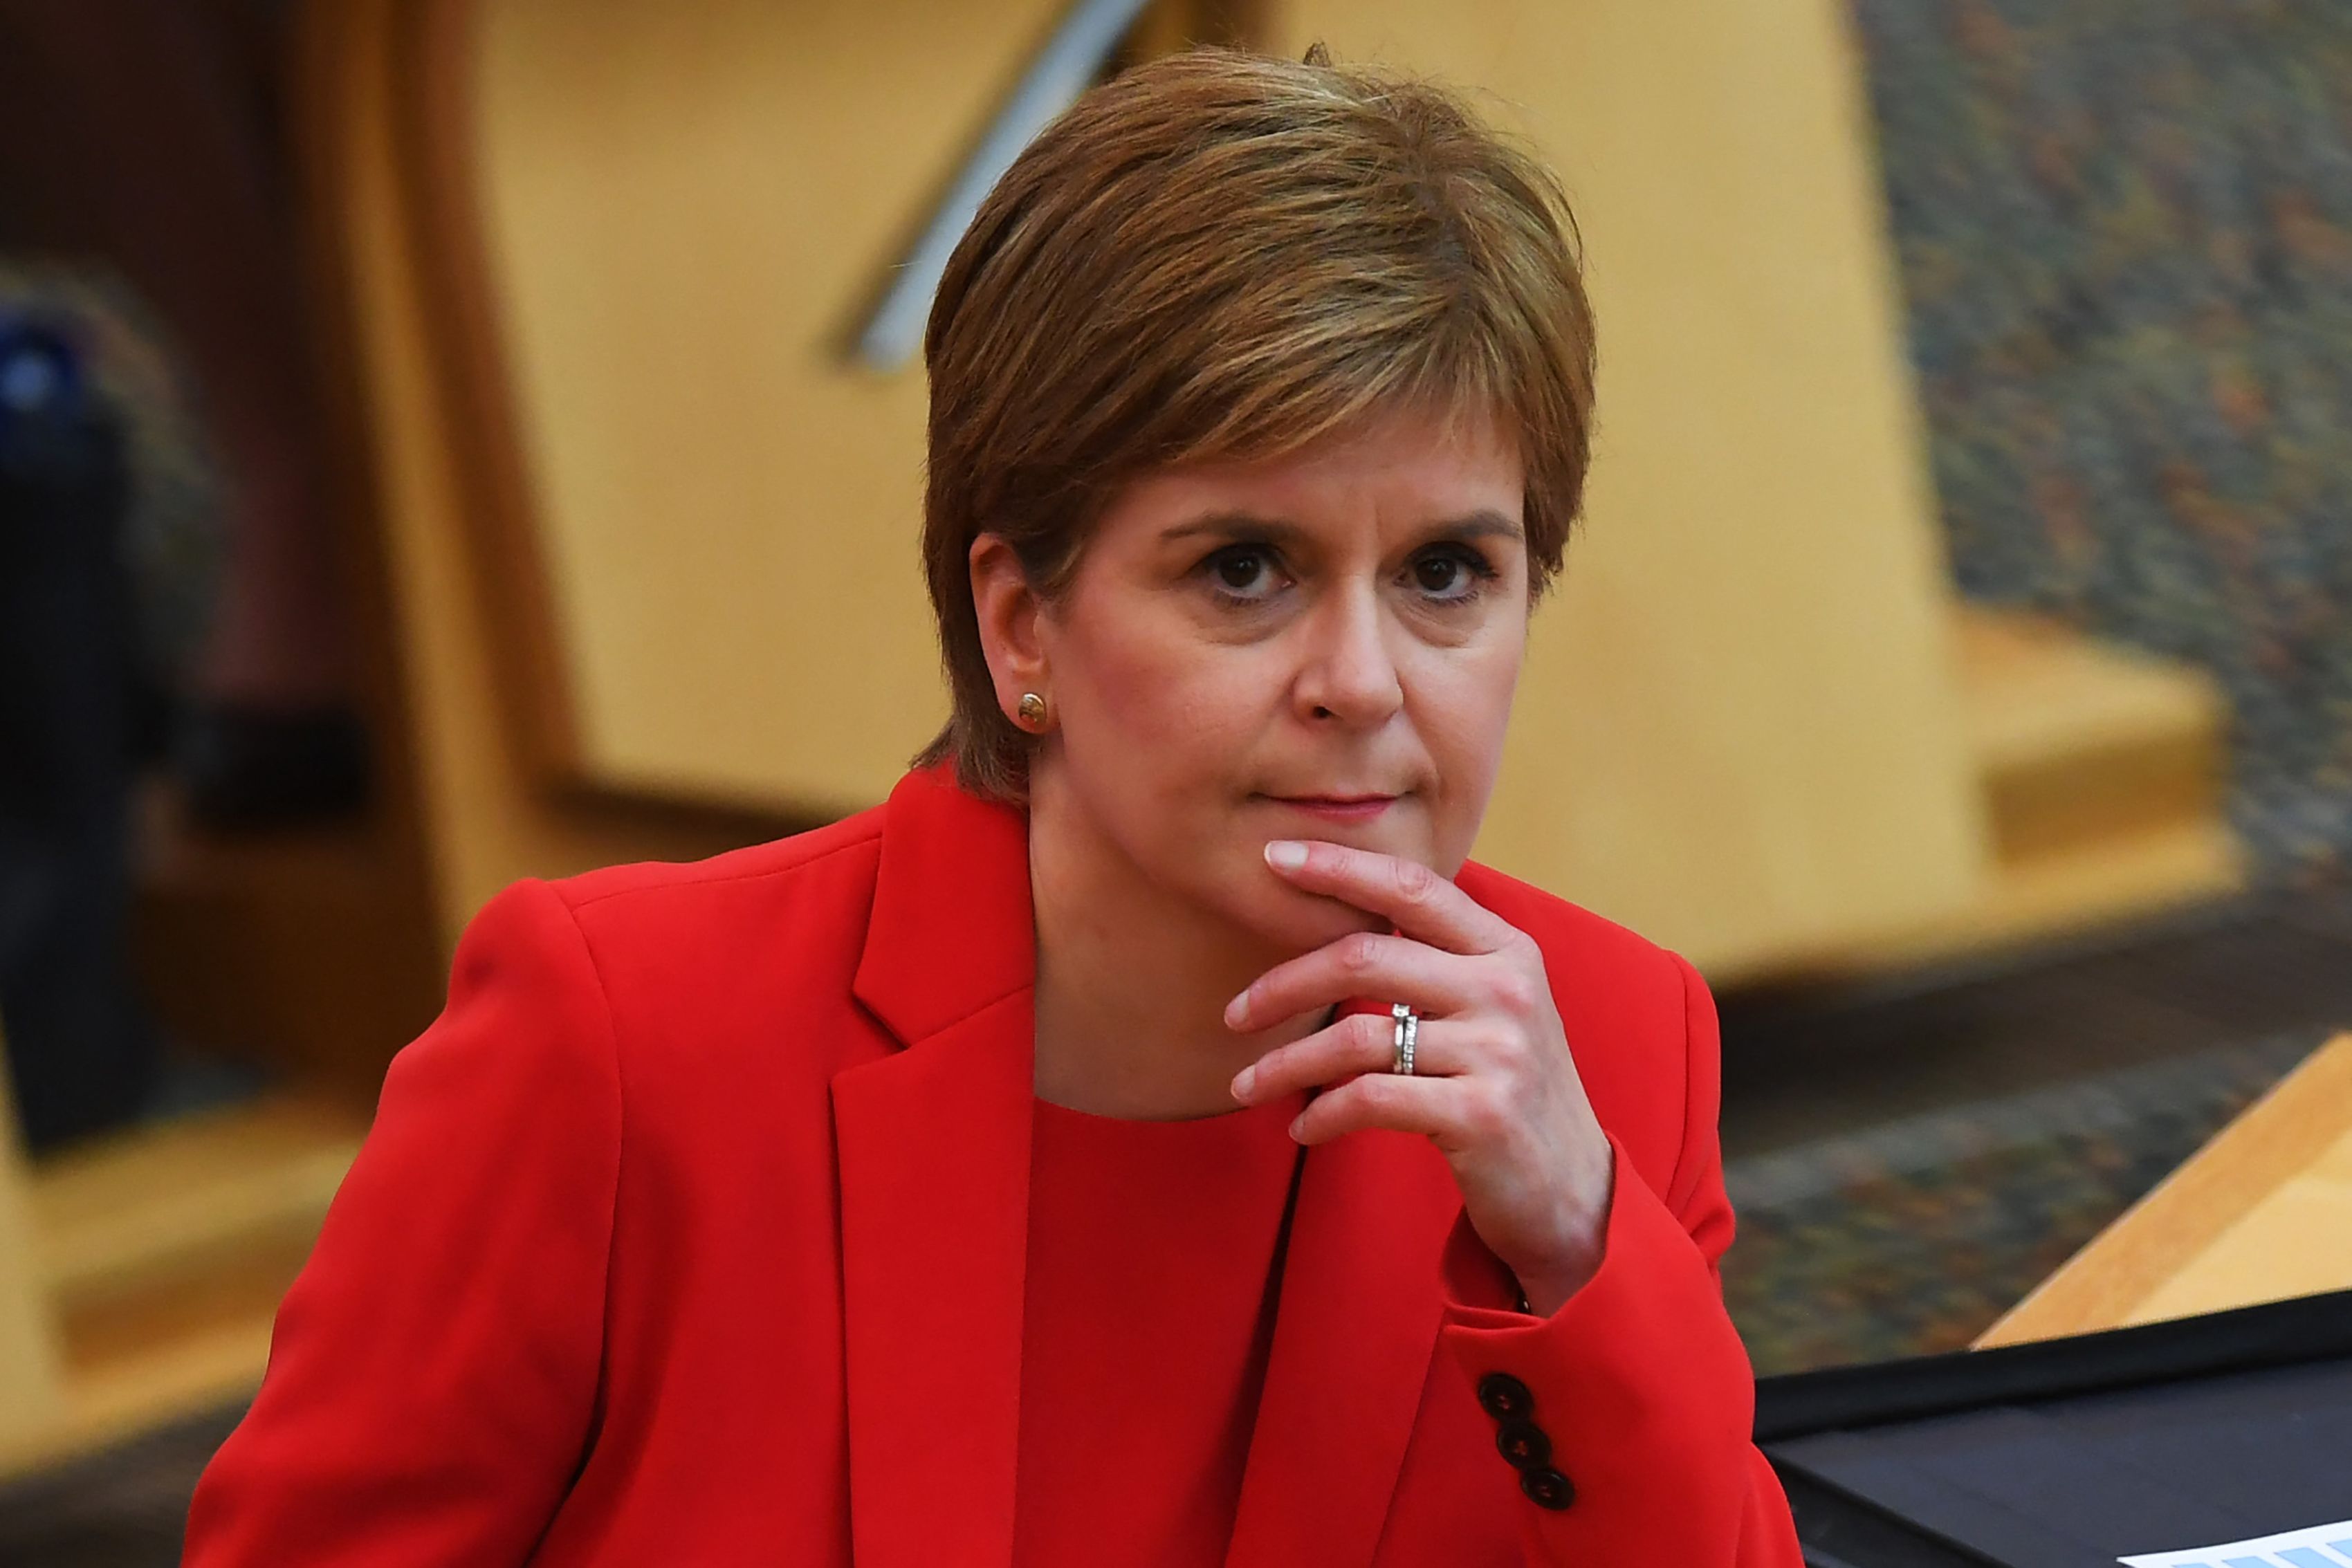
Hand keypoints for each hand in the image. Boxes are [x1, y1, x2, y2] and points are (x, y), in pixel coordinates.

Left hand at [1225, 840, 1615, 1314]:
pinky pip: (1369, 1099)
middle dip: (1283, 985)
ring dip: (1286, 1064)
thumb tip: (1337, 912)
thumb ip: (1434, 960)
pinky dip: (1321, 1114)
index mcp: (1506, 948)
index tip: (1272, 857)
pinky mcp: (1481, 1114)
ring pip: (1356, 1036)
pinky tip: (1303, 1128)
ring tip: (1249, 1086)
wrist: (1573, 1189)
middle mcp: (1507, 989)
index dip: (1338, 866)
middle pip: (1364, 958)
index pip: (1410, 886)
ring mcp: (1498, 1051)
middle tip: (1234, 1014)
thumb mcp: (1492, 1008)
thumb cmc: (1509, 1089)